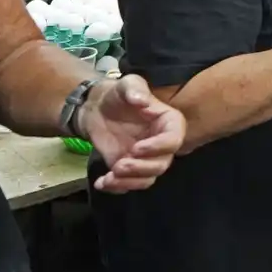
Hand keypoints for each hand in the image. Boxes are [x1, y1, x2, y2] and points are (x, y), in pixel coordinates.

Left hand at [79, 76, 186, 191]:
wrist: (97, 109)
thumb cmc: (118, 95)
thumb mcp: (127, 84)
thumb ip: (135, 89)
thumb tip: (141, 101)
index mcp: (169, 123)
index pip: (174, 139)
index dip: (158, 147)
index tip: (136, 148)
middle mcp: (162, 144)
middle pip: (162, 164)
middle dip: (141, 169)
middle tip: (119, 165)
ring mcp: (147, 159)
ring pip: (148, 178)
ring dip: (130, 182)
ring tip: (109, 178)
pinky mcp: (131, 169)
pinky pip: (130, 184)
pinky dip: (117, 188)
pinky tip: (101, 182)